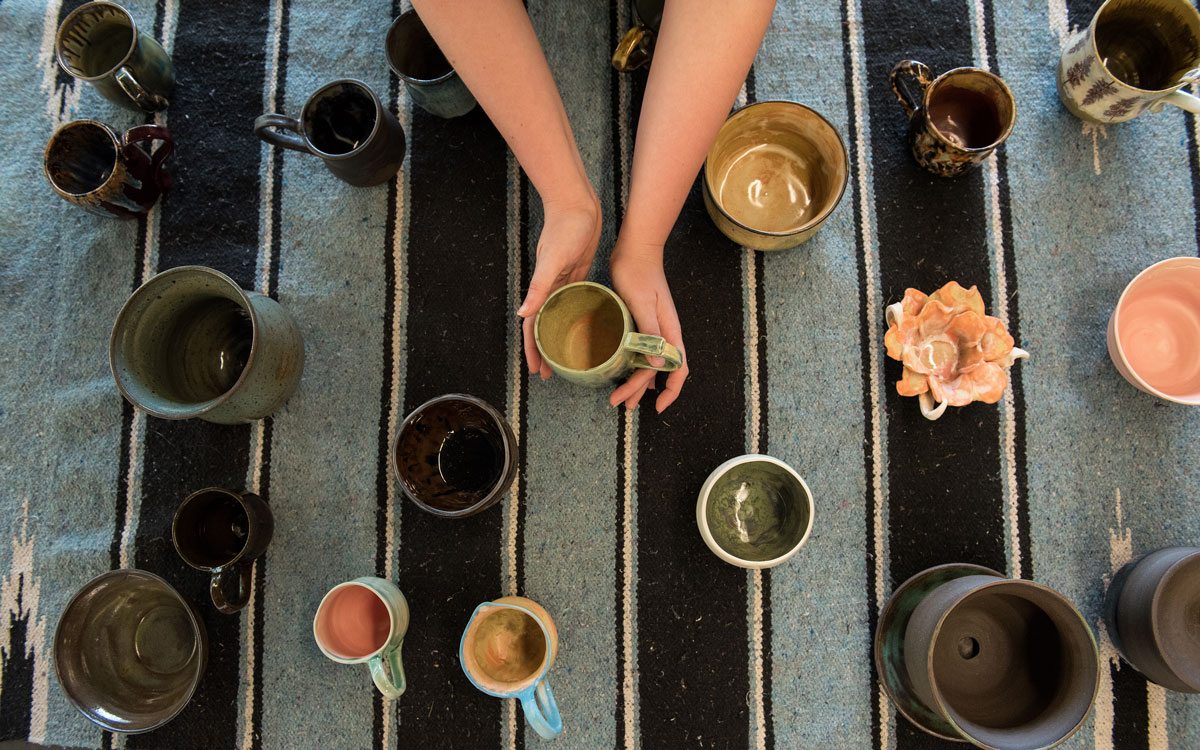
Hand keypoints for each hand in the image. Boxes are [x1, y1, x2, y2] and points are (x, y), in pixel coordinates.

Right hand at [518, 194, 602, 378]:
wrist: (576, 203)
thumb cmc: (564, 228)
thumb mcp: (553, 260)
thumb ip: (538, 287)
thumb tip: (522, 314)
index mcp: (543, 288)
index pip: (534, 327)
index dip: (534, 350)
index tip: (536, 371)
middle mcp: (551, 289)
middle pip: (545, 327)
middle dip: (545, 351)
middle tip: (550, 375)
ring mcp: (564, 282)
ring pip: (559, 318)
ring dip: (560, 337)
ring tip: (568, 357)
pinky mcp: (578, 274)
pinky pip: (574, 302)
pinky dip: (575, 317)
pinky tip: (585, 327)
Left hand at [609, 244, 687, 412]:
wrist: (634, 249)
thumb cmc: (637, 272)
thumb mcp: (642, 303)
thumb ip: (650, 332)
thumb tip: (658, 365)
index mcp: (670, 330)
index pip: (679, 369)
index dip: (671, 391)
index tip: (657, 407)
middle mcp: (665, 333)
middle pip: (660, 371)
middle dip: (642, 391)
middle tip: (621, 404)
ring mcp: (654, 328)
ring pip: (649, 363)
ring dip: (636, 382)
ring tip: (620, 397)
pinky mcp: (641, 322)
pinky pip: (640, 351)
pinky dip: (631, 366)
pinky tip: (621, 371)